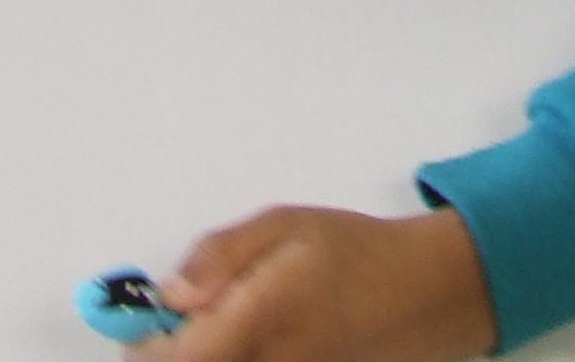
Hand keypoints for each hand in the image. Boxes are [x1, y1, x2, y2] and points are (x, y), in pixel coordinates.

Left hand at [143, 207, 498, 361]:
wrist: (427, 296)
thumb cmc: (351, 251)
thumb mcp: (284, 225)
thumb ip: (219, 258)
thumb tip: (169, 297)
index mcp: (260, 320)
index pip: (176, 359)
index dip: (148, 347)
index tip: (147, 327)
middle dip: (179, 353)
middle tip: (182, 329)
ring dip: (209, 355)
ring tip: (224, 331)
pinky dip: (239, 359)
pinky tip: (251, 345)